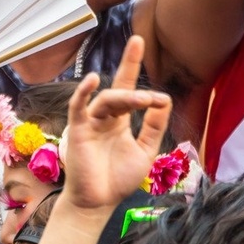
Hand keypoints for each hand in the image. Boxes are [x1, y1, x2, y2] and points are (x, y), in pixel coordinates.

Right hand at [55, 35, 171, 210]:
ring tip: (145, 100)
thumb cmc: (119, 180)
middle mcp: (104, 118)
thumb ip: (154, 127)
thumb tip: (165, 99)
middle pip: (119, 89)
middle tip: (143, 59)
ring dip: (126, 97)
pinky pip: (78, 106)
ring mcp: (90, 122)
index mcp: (119, 121)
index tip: (139, 41)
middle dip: (128, 67)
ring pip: (107, 100)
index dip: (131, 64)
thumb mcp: (146, 151)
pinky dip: (84, 92)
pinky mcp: (78, 130)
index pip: (127, 87)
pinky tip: (95, 80)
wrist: (99, 203)